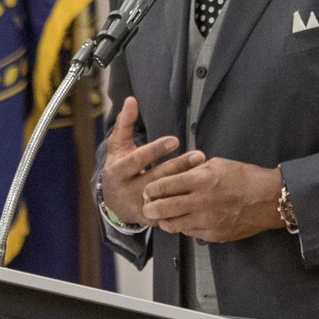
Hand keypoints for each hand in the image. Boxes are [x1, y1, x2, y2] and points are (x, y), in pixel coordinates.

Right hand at [102, 96, 204, 225]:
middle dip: (178, 166)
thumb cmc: (120, 168)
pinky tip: (201, 192)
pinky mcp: (152, 219)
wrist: (113, 203)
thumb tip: (131, 99)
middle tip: (199, 155)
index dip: (155, 150)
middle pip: (156, 179)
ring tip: (205, 171)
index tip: (175, 140)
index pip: (137, 160)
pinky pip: (171, 212)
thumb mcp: (118, 147)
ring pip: (166, 196)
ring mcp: (140, 207)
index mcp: (119, 172)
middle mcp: (128, 191)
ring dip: (185, 184)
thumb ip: (124, 123)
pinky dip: (185, 203)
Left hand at [142, 157, 283, 241]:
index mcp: (201, 180)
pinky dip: (183, 227)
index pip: (164, 186)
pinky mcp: (214, 234)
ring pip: (173, 225)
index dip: (151, 189)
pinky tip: (183, 221)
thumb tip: (175, 175)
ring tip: (160, 216)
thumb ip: (193, 171)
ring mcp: (207, 220)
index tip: (148, 190)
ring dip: (163, 221)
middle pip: (162, 209)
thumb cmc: (244, 177)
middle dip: (150, 208)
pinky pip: (190, 233)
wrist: (269, 199)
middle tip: (147, 207)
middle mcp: (202, 201)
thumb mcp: (217, 165)